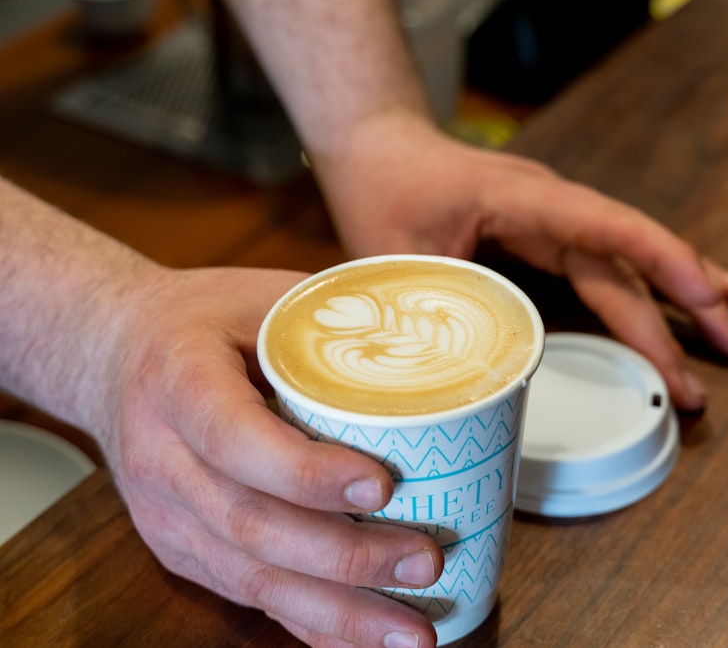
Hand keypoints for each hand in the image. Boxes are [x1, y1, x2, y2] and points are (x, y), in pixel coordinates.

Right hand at [100, 266, 441, 646]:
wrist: (112, 354)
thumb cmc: (198, 322)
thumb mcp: (258, 294)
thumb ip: (333, 319)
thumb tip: (437, 341)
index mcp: (179, 381)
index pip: (236, 439)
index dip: (307, 472)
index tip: (382, 484)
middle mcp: (163, 458)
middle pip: (251, 525)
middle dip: (345, 556)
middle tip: (424, 560)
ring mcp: (167, 515)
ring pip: (250, 578)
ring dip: (339, 611)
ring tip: (412, 632)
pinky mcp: (182, 549)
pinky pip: (248, 596)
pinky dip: (312, 624)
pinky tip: (364, 639)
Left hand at [316, 112, 727, 410]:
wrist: (378, 146)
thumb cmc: (382, 189)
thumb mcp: (396, 255)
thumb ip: (435, 312)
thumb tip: (470, 383)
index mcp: (520, 200)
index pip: (605, 229)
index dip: (659, 261)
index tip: (705, 298)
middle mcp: (551, 205)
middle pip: (627, 257)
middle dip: (683, 305)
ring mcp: (554, 217)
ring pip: (628, 258)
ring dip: (681, 293)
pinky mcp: (548, 232)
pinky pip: (608, 260)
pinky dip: (649, 283)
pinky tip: (685, 298)